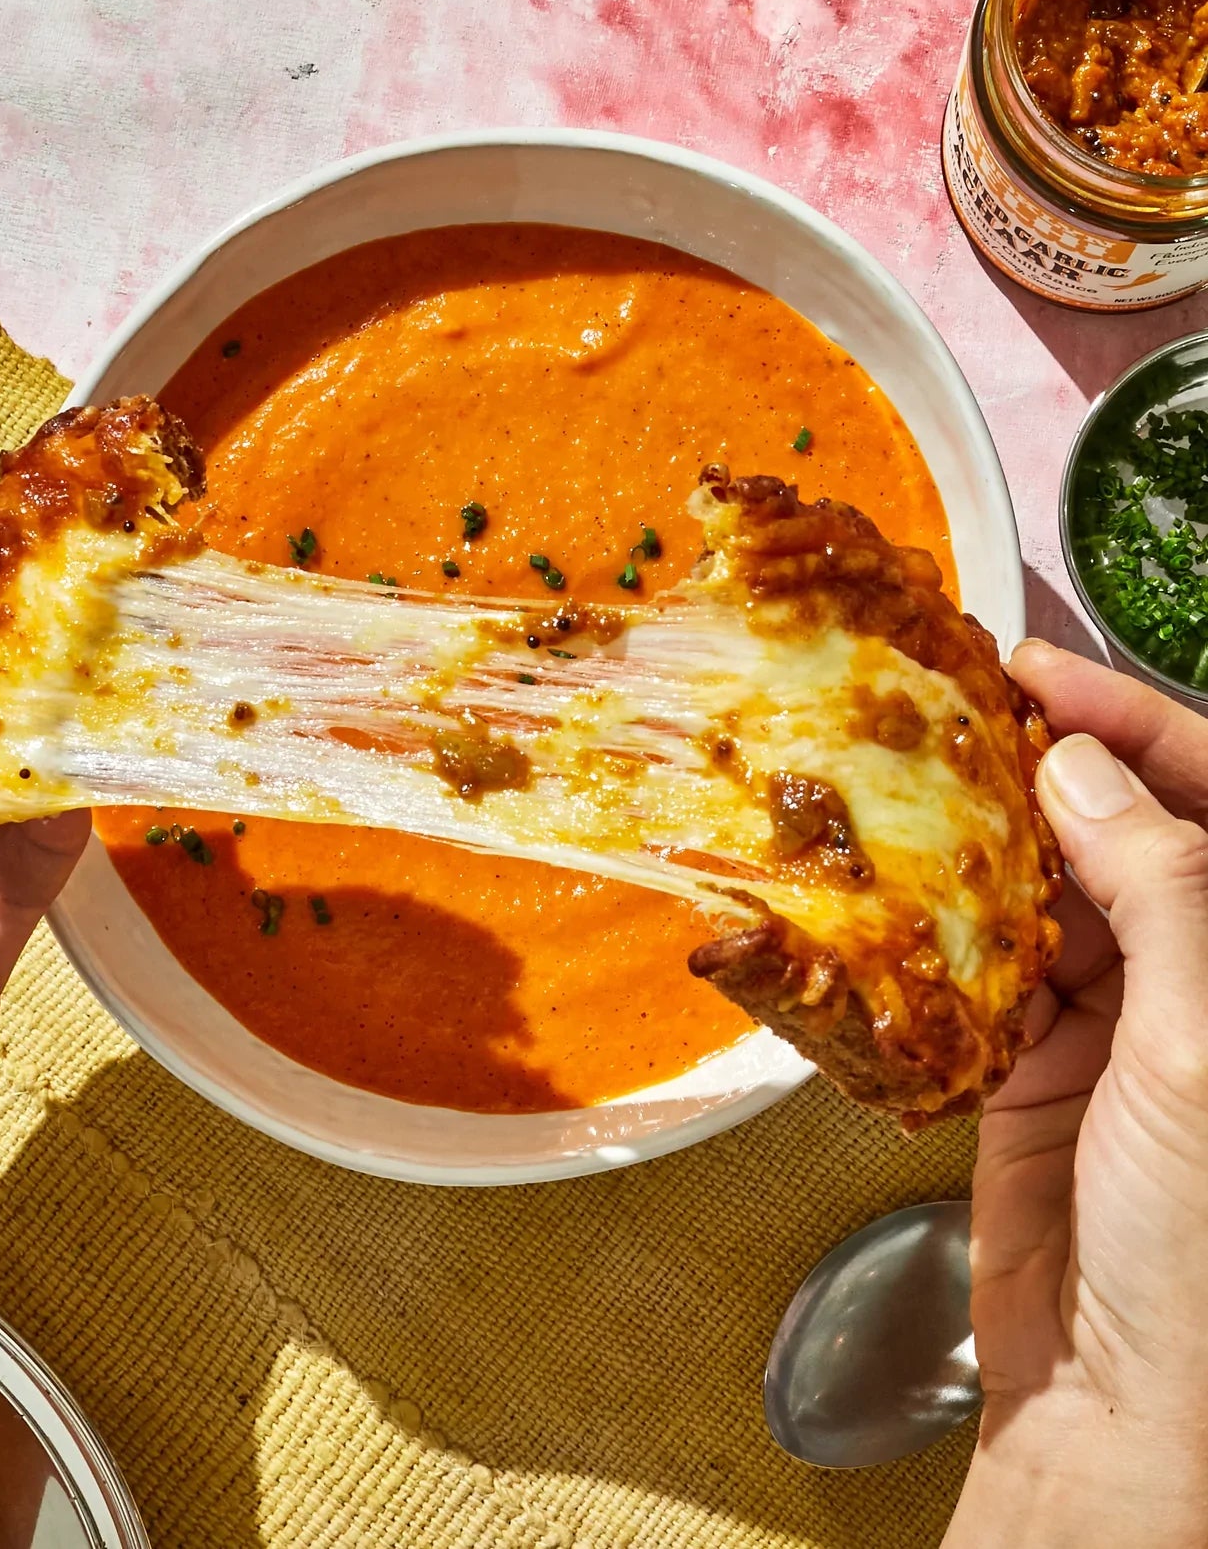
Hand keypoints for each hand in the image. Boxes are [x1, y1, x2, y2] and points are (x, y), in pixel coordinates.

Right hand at [946, 642, 1207, 1547]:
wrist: (1120, 1405)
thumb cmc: (1200, 1241)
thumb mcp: (1197, 1050)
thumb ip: (1159, 896)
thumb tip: (1080, 770)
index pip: (1207, 803)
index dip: (1135, 724)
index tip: (1040, 672)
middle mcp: (1192, 978)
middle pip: (1122, 833)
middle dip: (1046, 766)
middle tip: (953, 707)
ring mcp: (1116, 1023)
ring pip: (1046, 892)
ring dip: (981, 842)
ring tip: (908, 781)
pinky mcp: (1033, 1067)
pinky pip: (986, 968)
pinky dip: (944, 929)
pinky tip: (899, 891)